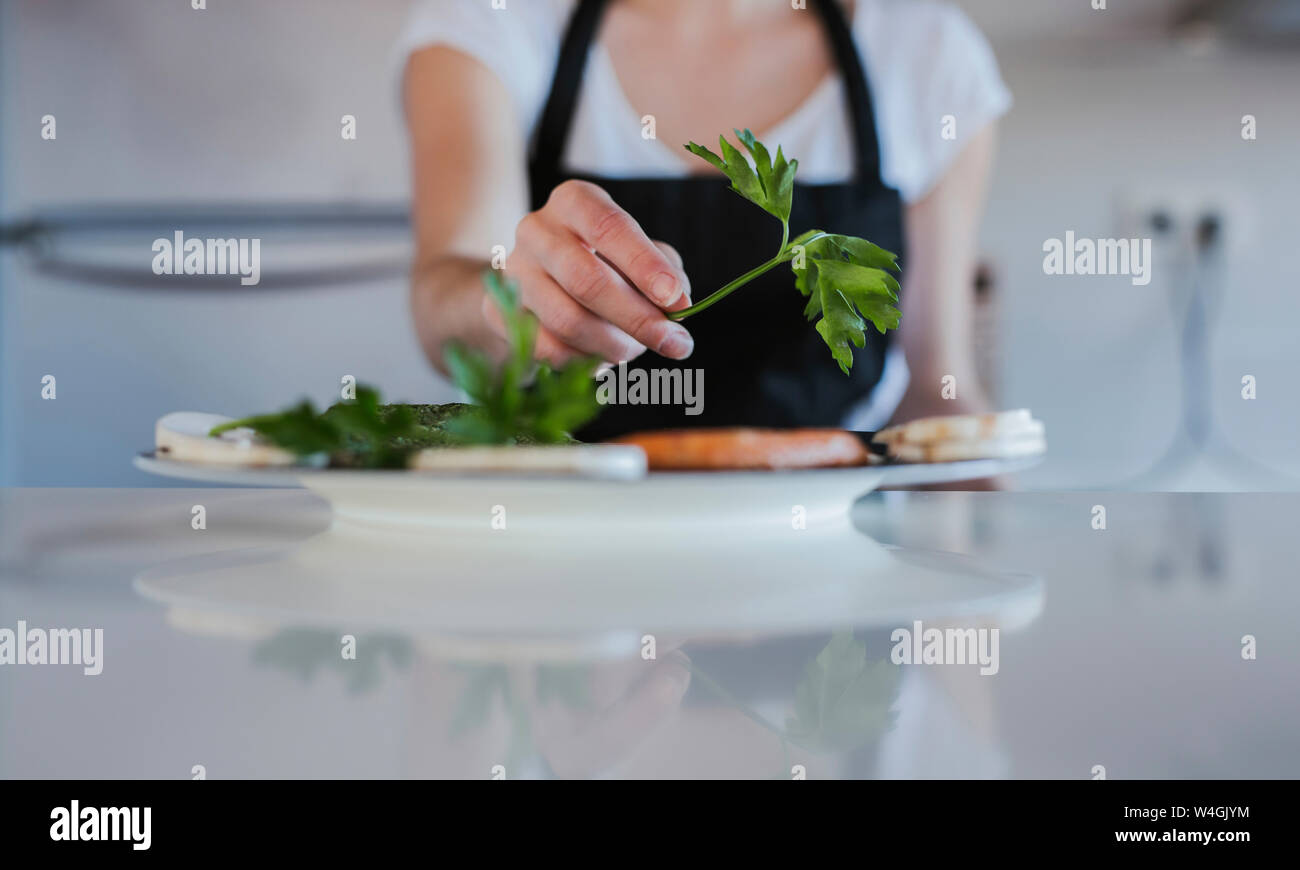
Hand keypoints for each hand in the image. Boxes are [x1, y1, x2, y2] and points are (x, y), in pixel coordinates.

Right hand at [495, 180, 694, 365]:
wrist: (537, 282)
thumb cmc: (602, 262)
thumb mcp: (638, 254)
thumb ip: (664, 270)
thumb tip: (678, 300)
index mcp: (574, 202)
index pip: (610, 228)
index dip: (645, 266)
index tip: (677, 301)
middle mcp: (536, 230)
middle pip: (586, 280)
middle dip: (637, 318)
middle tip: (674, 343)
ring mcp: (513, 271)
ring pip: (567, 320)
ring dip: (613, 345)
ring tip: (636, 351)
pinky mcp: (497, 311)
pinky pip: (546, 348)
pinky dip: (583, 361)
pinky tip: (603, 358)